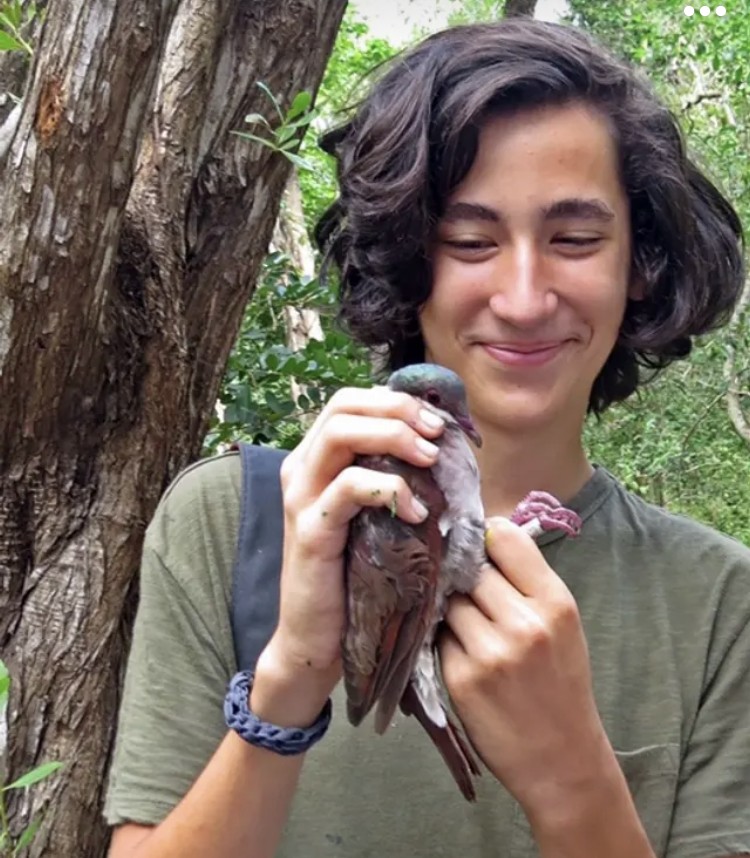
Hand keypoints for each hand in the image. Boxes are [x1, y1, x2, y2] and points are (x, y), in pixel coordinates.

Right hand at [252, 385, 444, 723]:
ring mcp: (301, 497)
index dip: (397, 400)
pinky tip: (416, 511)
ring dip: (393, 437)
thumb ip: (395, 477)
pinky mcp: (309, 530)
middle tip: (438, 434)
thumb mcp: (378, 515)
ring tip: (430, 460)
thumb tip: (443, 445)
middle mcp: (301, 469)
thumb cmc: (357, 575)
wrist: (319, 638)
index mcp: (317, 460)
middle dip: (398, 410)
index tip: (438, 422)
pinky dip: (388, 488)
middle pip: (344, 406)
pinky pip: (348, 488)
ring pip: (341, 434)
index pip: (351, 401)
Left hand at [439, 516, 610, 817]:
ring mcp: (490, 652)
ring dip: (451, 610)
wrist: (561, 759)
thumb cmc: (561, 683)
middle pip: (470, 569)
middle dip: (465, 578)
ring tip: (470, 630)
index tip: (479, 547)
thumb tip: (484, 537)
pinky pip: (438, 637)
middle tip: (470, 593)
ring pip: (449, 602)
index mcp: (556, 603)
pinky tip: (462, 655)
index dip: (486, 538)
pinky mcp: (461, 678)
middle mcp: (524, 623)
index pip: (505, 538)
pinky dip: (444, 641)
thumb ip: (528, 582)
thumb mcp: (563, 625)